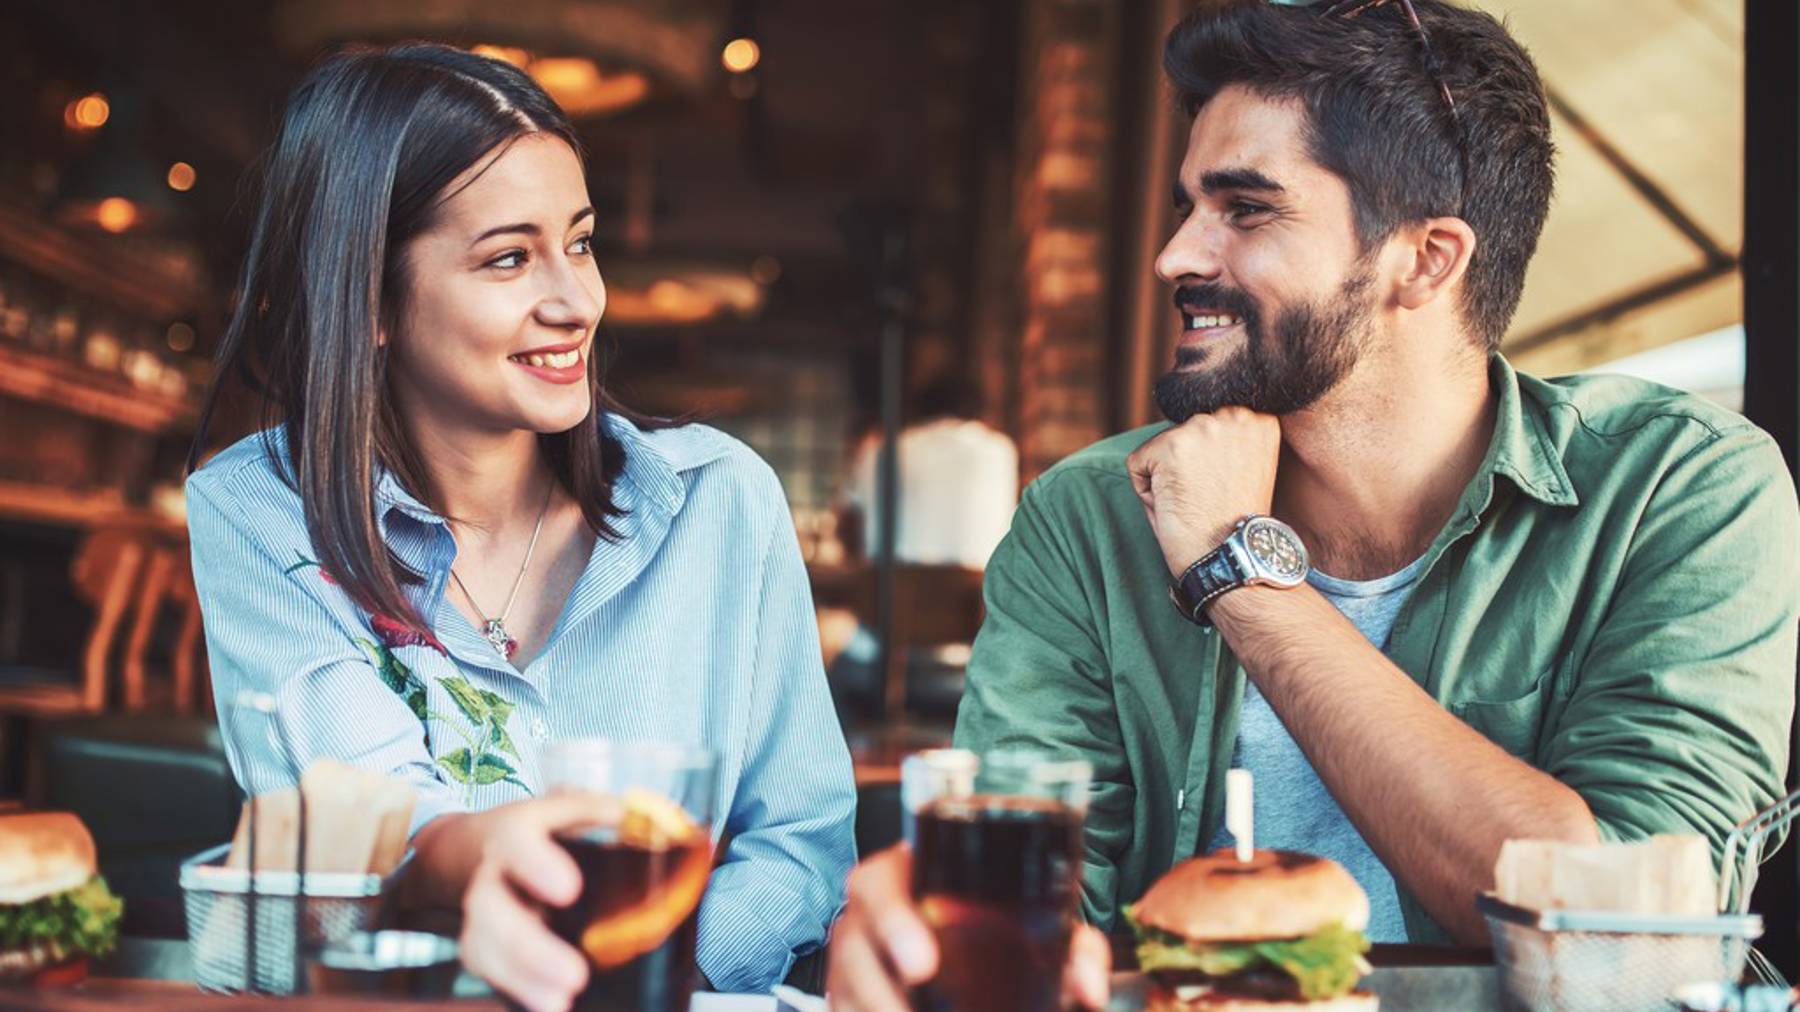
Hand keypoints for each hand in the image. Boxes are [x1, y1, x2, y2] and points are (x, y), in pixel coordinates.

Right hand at [459, 794, 617, 1011]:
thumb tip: (661, 825)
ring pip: (482, 947)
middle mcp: (492, 874)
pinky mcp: (483, 943)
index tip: (569, 889)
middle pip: (490, 909)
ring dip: (522, 979)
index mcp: (517, 833)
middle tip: (574, 975)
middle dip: (529, 947)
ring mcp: (483, 913)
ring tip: (559, 1003)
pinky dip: (515, 991)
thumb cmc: (544, 830)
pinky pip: (487, 970)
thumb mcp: (573, 808)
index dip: (538, 866)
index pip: (517, 844)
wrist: (486, 844)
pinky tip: (546, 1006)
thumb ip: (609, 813)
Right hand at [825, 844, 1109, 1010]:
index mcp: (904, 877)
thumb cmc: (989, 919)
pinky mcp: (843, 995)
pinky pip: (844, 1009)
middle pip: (851, 947)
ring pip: (845, 990)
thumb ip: (1072, 949)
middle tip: (914, 1007)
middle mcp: (865, 917)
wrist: (944, 929)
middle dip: (877, 989)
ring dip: (877, 1009)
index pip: (878, 884)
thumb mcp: (1033, 924)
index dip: (894, 923)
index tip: (924, 967)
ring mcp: (849, 960)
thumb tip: (1090, 992)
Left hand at [1126, 407, 1281, 576]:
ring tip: (1195, 504)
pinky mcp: (1170, 446)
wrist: (1231, 561)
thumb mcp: (1245, 466)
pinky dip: (1146, 491)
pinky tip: (1176, 508)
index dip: (1208, 462)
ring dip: (1167, 478)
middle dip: (1186, 467)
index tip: (1224, 487)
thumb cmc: (1236, 524)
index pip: (1209, 423)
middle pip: (1183, 432)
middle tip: (1210, 500)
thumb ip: (1225, 438)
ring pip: (1160, 448)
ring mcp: (1202, 427)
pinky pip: (1137, 464)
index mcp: (1260, 418)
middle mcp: (1236, 414)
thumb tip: (1187, 422)